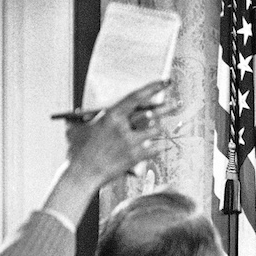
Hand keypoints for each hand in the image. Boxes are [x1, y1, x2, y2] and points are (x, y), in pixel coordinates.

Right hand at [43, 80, 169, 223]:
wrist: (82, 174)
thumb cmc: (78, 150)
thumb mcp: (80, 128)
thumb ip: (89, 117)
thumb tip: (88, 110)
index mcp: (111, 116)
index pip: (137, 97)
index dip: (153, 88)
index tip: (165, 82)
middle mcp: (124, 127)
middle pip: (153, 114)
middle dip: (167, 107)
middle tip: (178, 103)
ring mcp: (131, 143)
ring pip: (156, 131)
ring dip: (159, 129)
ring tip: (161, 126)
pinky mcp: (136, 158)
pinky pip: (156, 148)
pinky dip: (159, 146)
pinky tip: (163, 145)